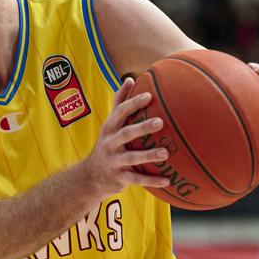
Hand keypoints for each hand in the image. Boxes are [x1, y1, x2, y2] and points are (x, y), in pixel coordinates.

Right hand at [86, 77, 169, 193]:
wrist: (91, 175)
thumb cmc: (108, 143)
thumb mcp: (110, 123)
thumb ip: (119, 102)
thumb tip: (129, 78)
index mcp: (109, 127)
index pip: (120, 112)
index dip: (134, 104)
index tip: (149, 96)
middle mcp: (110, 142)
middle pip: (126, 133)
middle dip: (142, 128)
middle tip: (160, 122)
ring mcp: (114, 160)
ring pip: (132, 158)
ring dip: (148, 156)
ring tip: (165, 153)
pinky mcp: (119, 177)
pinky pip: (136, 179)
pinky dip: (151, 180)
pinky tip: (167, 180)